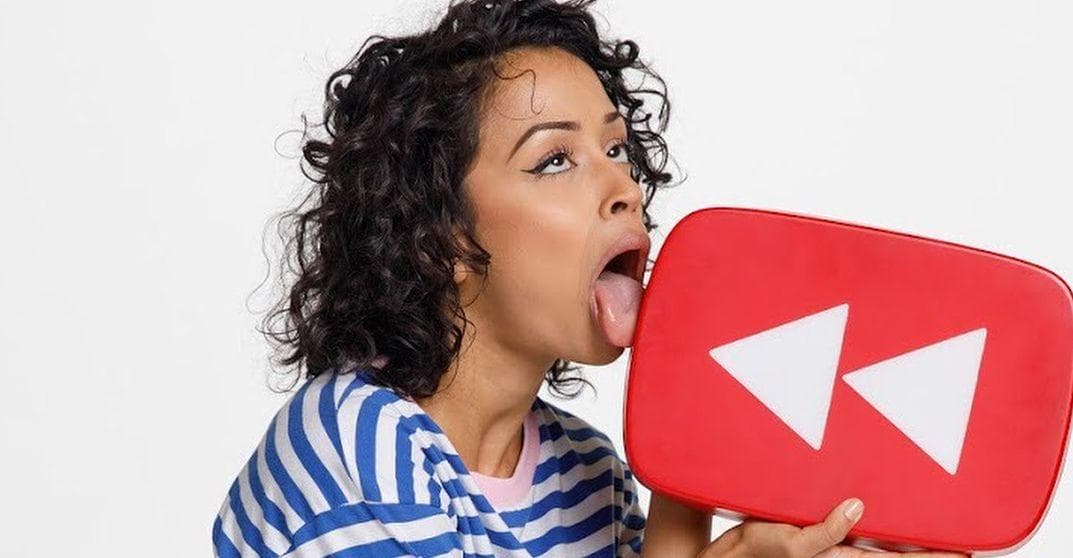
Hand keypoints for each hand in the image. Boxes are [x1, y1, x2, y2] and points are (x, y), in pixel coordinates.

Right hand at [698, 498, 968, 557]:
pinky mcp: (820, 529)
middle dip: (928, 550)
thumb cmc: (753, 551)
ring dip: (907, 539)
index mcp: (840, 556)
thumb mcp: (788, 542)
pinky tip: (883, 512)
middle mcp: (843, 551)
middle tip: (962, 544)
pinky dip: (878, 523)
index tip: (964, 553)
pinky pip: (858, 527)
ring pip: (881, 542)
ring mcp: (833, 542)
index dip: (931, 557)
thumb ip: (824, 531)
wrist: (727, 554)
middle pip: (896, 553)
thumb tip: (857, 508)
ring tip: (936, 530)